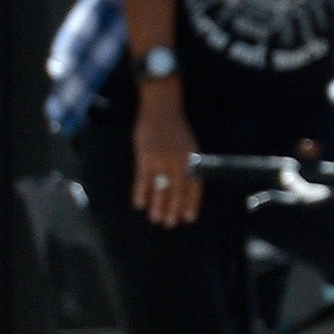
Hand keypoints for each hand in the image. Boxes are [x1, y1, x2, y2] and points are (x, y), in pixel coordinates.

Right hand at [132, 87, 201, 227]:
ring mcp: (161, 160)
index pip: (194, 187)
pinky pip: (142, 178)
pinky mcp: (145, 156)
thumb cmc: (176, 130)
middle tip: (169, 224)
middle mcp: (178, 162)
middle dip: (173, 208)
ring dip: (157, 204)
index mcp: (192, 160)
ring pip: (159, 187)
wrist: (162, 110)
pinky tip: (139, 203)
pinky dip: (141, 192)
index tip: (188, 218)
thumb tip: (185, 187)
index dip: (191, 203)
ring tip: (155, 219)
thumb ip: (188, 166)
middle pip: (177, 190)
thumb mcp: (189, 147)